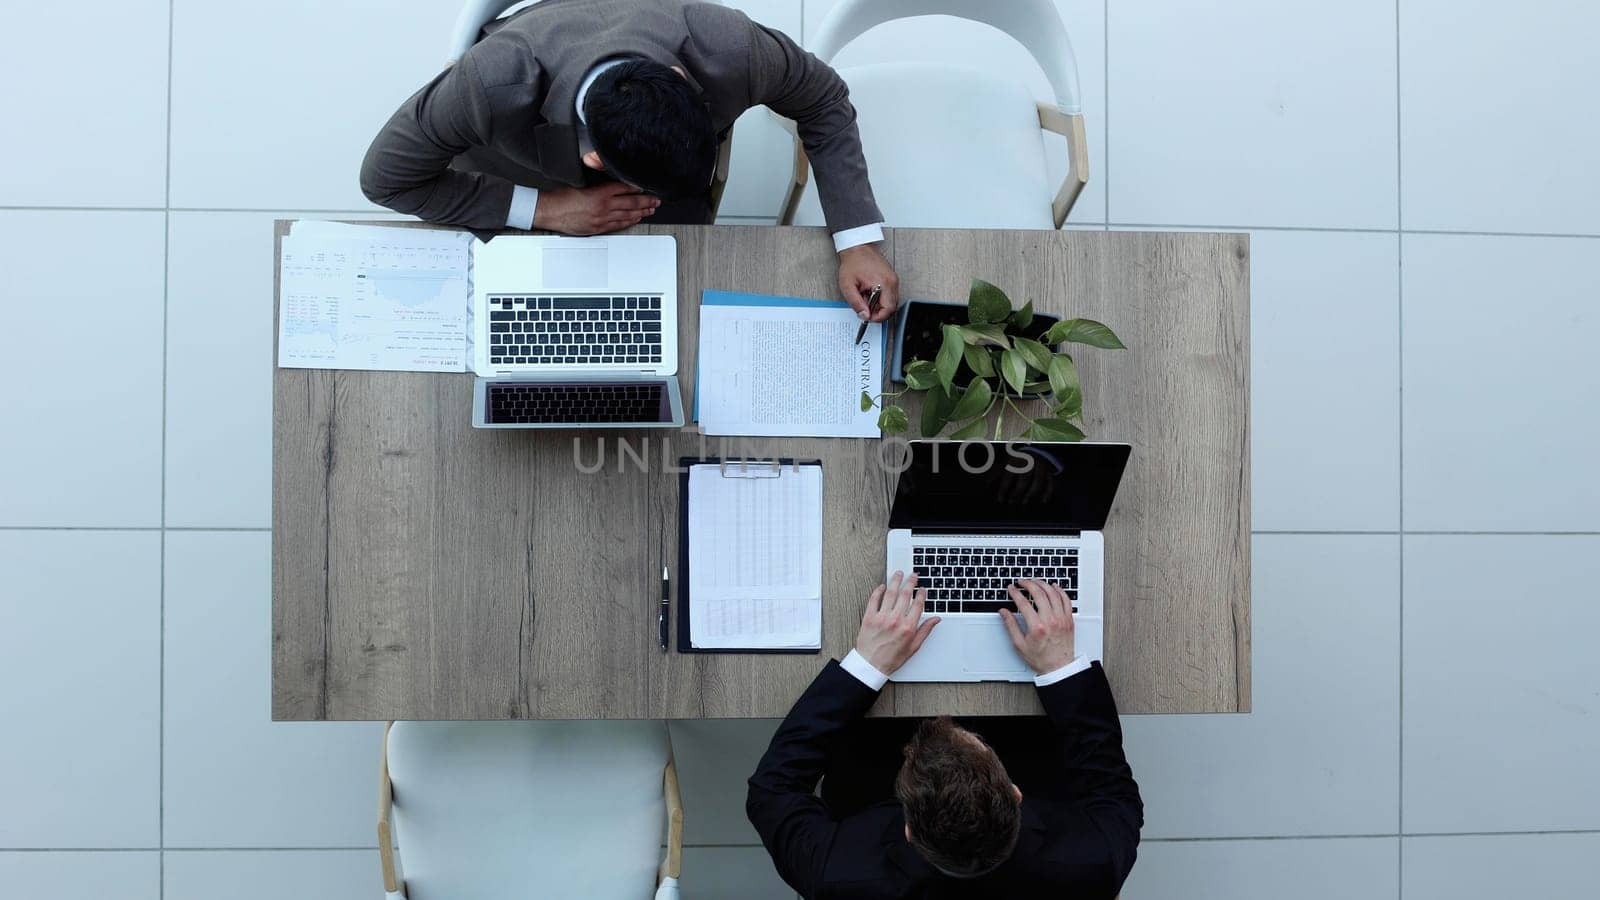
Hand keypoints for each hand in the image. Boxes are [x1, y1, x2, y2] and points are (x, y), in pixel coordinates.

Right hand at [532, 182, 659, 234]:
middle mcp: (603, 206)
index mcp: (599, 193)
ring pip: (627, 215)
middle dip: (646, 202)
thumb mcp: (581, 184)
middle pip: (631, 203)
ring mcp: (602, 219)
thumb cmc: (561, 198)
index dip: (637, 188)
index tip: (646, 187)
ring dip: (641, 212)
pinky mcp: (598, 228)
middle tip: (655, 201)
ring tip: (650, 210)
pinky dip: (629, 221)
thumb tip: (611, 185)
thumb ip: (598, 186)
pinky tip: (635, 219)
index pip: (624, 188)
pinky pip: (618, 225)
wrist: (549, 212)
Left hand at [837, 244, 899, 322]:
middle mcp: (892, 281)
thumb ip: (856, 303)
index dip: (878, 317)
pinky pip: (890, 295)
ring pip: (891, 302)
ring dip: (879, 305)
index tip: (868, 317)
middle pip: (891, 307)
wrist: (857, 248)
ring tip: (866, 298)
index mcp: (884, 283)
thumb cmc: (853, 262)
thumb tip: (864, 316)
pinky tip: (870, 293)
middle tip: (865, 309)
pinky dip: (881, 298)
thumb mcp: (848, 286)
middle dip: (878, 312)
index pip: (888, 309)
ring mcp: (893, 279)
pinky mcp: (891, 278)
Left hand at [854, 571, 939, 674]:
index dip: (921, 594)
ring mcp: (882, 617)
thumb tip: (935, 620)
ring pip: (890, 593)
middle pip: (905, 594)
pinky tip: (882, 586)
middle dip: (910, 582)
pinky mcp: (869, 617)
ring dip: (895, 581)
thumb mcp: (914, 647)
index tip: (922, 589)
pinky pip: (874, 599)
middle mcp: (895, 620)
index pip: (918, 604)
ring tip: (898, 574)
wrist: (871, 665)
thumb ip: (925, 630)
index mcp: (908, 627)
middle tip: (913, 576)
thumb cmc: (891, 658)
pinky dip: (878, 590)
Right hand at [999, 580, 1075, 674]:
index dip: (1015, 593)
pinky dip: (1060, 591)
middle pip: (1039, 594)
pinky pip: (1066, 600)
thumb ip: (1011, 626)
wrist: (1058, 667)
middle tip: (1022, 581)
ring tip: (1035, 581)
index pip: (1023, 603)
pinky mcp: (1069, 620)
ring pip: (1053, 594)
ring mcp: (1061, 619)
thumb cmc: (1041, 658)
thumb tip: (1004, 612)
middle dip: (1028, 583)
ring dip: (1043, 584)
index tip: (1012, 588)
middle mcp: (1051, 621)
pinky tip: (1054, 587)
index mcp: (1037, 627)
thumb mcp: (1019, 644)